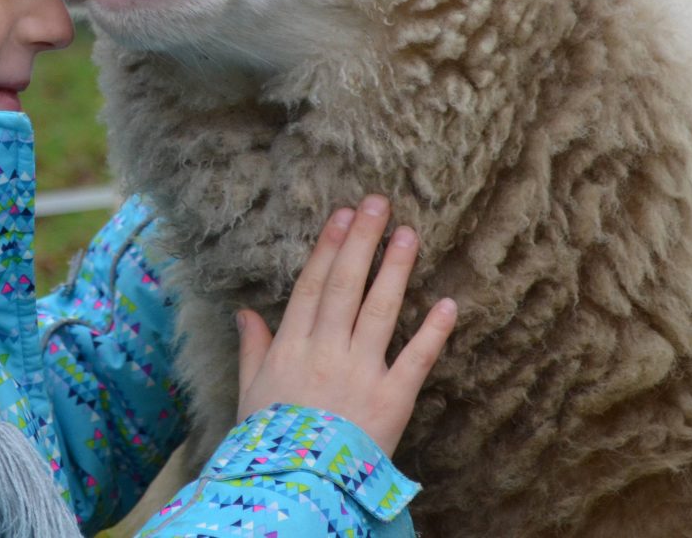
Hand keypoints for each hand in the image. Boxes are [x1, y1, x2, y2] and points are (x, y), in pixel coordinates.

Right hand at [235, 194, 456, 456]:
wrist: (297, 487)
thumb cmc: (270, 443)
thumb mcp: (250, 393)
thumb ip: (252, 348)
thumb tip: (244, 311)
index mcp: (291, 347)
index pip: (312, 285)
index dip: (329, 247)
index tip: (342, 215)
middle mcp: (326, 350)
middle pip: (345, 285)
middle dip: (362, 241)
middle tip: (378, 203)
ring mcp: (360, 372)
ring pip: (380, 309)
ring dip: (395, 269)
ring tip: (409, 234)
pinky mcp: (392, 399)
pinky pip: (416, 359)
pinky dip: (433, 332)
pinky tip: (447, 304)